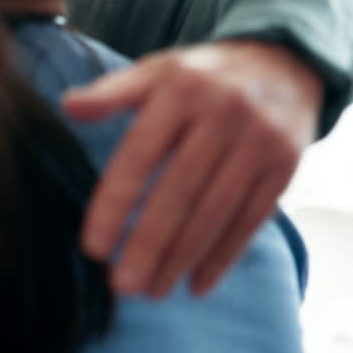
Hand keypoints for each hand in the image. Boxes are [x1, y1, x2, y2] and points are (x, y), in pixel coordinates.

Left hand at [63, 39, 319, 297]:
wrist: (280, 62)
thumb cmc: (200, 75)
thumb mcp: (155, 70)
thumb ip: (111, 93)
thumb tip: (67, 106)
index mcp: (180, 91)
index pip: (139, 156)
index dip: (115, 204)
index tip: (94, 247)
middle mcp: (224, 115)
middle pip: (180, 192)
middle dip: (149, 244)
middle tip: (122, 285)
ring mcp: (259, 142)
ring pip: (215, 211)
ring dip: (182, 258)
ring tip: (153, 290)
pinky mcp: (286, 165)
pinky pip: (251, 219)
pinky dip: (224, 256)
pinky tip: (197, 284)